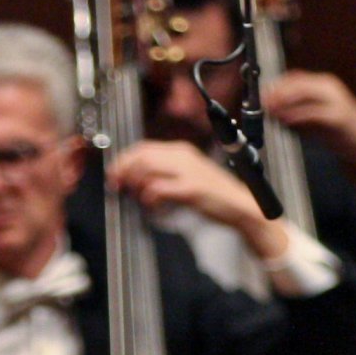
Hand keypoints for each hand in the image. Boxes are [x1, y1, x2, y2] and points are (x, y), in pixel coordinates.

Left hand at [109, 139, 285, 257]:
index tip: (115, 174)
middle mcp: (182, 157)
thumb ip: (167, 172)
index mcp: (181, 151)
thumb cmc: (214, 196)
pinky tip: (152, 207)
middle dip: (123, 170)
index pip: (143, 147)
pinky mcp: (191, 189)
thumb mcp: (189, 175)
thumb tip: (138, 178)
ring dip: (135, 184)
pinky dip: (149, 198)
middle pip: (141, 156)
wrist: (240, 206)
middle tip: (116, 186)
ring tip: (136, 197)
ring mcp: (187, 172)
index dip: (124, 160)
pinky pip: (159, 189)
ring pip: (147, 169)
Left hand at [265, 70, 355, 176]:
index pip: (294, 78)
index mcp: (324, 85)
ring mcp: (335, 100)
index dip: (275, 86)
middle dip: (276, 93)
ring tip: (270, 112)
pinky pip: (312, 113)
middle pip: (295, 83)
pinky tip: (285, 121)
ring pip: (302, 95)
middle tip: (262, 104)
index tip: (261, 96)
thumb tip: (273, 111)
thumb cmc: (344, 134)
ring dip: (283, 103)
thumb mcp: (316, 121)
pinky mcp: (338, 116)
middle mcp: (329, 87)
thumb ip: (297, 114)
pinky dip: (297, 116)